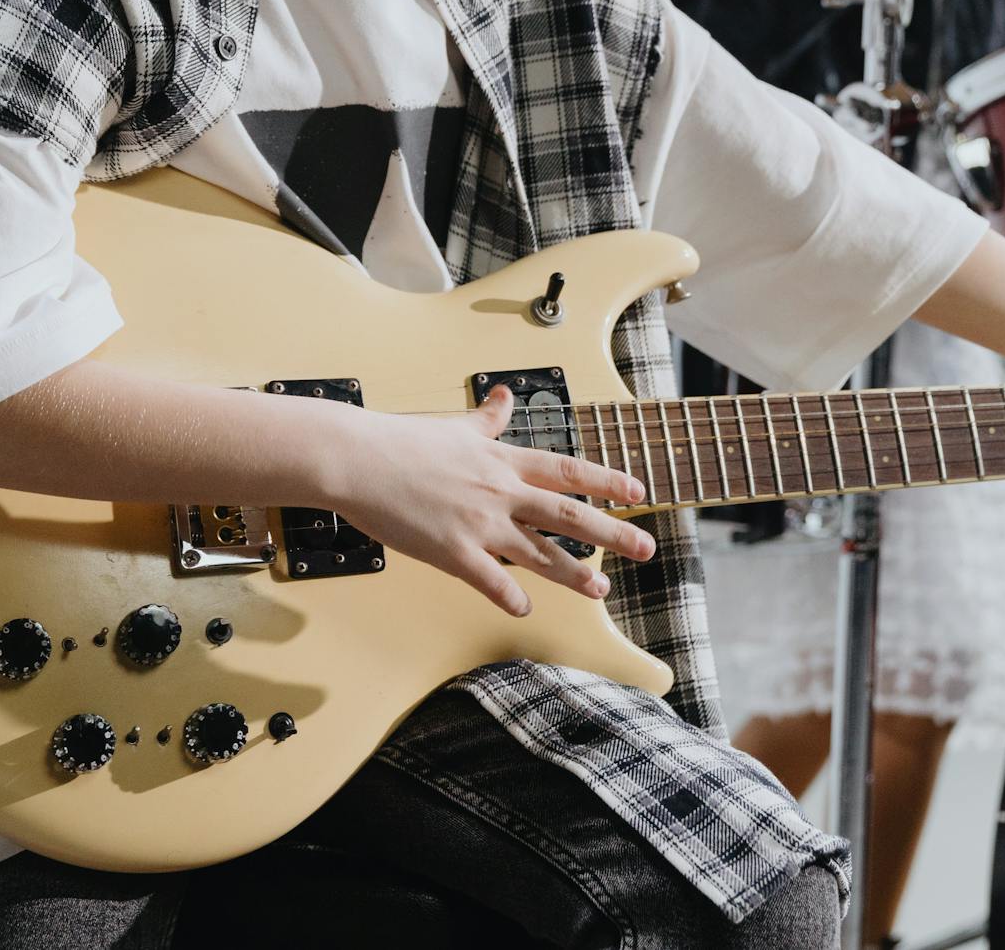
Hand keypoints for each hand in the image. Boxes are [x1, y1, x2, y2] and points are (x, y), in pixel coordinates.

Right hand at [323, 387, 656, 616]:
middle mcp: (499, 492)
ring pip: (538, 552)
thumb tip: (504, 396)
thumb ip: (487, 419)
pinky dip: (509, 596)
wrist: (358, 458)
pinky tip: (524, 610)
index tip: (637, 490)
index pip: (566, 470)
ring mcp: (479, 523)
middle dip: (612, 532)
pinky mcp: (453, 550)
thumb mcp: (453, 425)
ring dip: (573, 572)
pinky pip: (490, 581)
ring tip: (601, 588)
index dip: (605, 481)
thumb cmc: (400, 441)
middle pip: (567, 514)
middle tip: (646, 546)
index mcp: (501, 461)